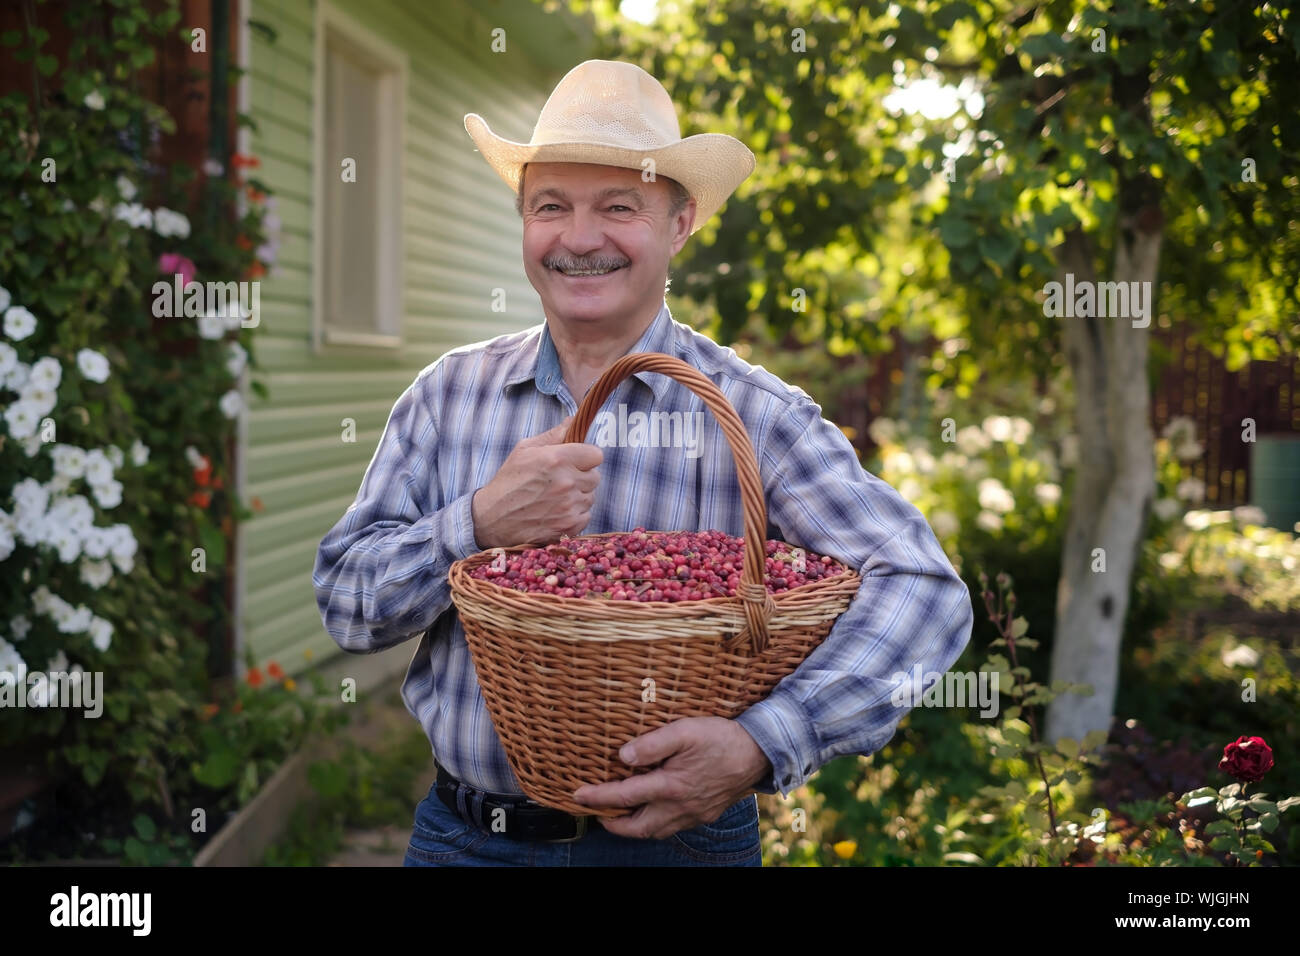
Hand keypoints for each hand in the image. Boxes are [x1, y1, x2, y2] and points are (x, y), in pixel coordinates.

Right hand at [470, 416, 602, 549]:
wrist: (491, 519)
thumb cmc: (508, 481)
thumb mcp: (524, 450)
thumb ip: (553, 435)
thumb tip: (573, 421)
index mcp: (556, 459)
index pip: (596, 455)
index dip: (587, 457)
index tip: (577, 461)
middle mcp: (566, 482)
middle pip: (595, 477)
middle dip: (582, 477)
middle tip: (563, 480)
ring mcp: (569, 506)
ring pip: (591, 497)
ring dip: (578, 496)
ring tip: (556, 497)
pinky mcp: (569, 526)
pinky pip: (586, 516)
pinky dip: (575, 515)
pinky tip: (556, 512)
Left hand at [572, 717, 772, 839]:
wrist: (761, 752)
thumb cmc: (722, 738)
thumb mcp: (685, 731)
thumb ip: (652, 744)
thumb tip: (623, 757)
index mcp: (671, 786)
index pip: (625, 796)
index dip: (598, 797)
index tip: (578, 795)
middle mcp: (680, 807)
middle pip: (637, 828)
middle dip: (613, 824)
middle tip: (597, 812)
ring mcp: (694, 814)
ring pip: (655, 831)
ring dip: (634, 827)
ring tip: (620, 813)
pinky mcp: (705, 814)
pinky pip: (673, 827)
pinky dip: (655, 823)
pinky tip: (653, 809)